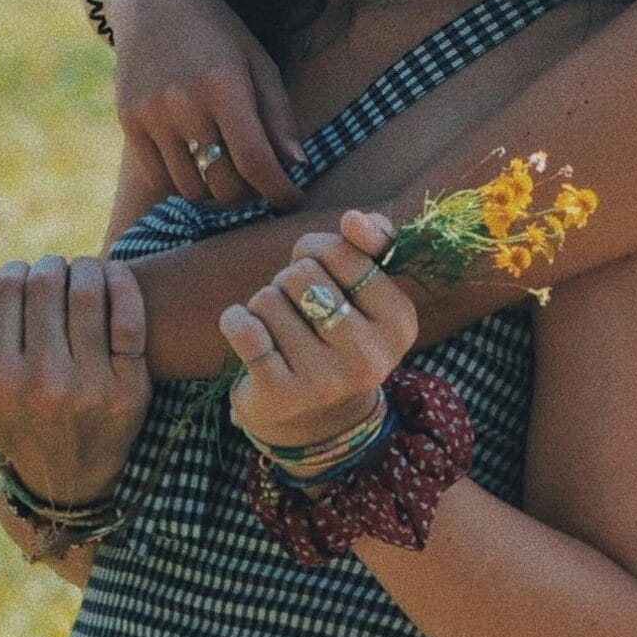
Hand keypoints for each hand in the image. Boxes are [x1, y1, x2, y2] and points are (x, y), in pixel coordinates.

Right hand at [0, 254, 149, 504]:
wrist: (68, 476)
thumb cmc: (11, 429)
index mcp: (2, 381)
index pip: (7, 294)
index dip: (13, 273)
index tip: (19, 275)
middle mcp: (46, 381)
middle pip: (47, 285)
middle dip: (47, 267)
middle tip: (51, 270)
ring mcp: (92, 383)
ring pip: (87, 292)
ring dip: (83, 267)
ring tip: (79, 270)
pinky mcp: (131, 384)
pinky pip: (130, 317)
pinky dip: (121, 283)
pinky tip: (112, 275)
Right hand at [107, 0, 304, 210]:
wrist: (156, 0)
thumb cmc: (220, 33)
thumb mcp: (259, 62)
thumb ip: (278, 116)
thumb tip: (296, 167)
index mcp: (224, 86)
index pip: (255, 160)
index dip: (279, 191)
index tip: (293, 200)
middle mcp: (184, 104)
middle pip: (223, 183)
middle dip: (249, 192)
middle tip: (259, 182)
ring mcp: (151, 115)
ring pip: (190, 188)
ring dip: (215, 191)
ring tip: (229, 172)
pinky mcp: (128, 122)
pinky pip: (158, 178)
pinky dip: (183, 183)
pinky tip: (197, 166)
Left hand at [223, 211, 413, 452]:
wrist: (315, 417)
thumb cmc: (337, 332)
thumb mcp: (363, 289)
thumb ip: (368, 243)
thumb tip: (354, 219)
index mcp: (400, 323)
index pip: (344, 251)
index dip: (319, 250)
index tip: (321, 271)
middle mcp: (369, 357)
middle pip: (302, 273)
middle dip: (289, 280)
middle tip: (299, 308)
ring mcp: (326, 381)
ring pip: (268, 299)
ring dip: (264, 304)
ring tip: (279, 328)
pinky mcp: (281, 396)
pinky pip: (244, 330)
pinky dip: (235, 320)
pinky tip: (247, 333)